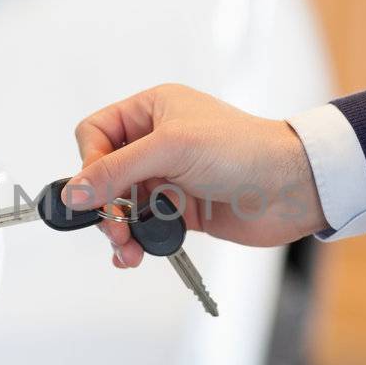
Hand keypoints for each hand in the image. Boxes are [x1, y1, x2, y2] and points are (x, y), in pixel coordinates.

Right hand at [64, 84, 325, 267]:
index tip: (94, 190)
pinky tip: (135, 254)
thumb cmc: (245, 150)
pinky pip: (142, 227)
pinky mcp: (180, 210)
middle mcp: (157, 142)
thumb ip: (117, 170)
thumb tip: (73, 191)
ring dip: (117, 229)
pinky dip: (135, 242)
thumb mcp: (172, 148)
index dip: (90, 162)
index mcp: (152, 110)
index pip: (96, 133)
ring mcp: (168, 177)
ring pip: (120, 206)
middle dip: (103, 204)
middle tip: (114, 226)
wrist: (292, 188)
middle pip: (103, 174)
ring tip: (127, 247)